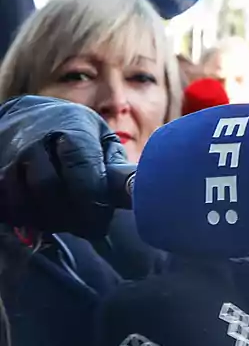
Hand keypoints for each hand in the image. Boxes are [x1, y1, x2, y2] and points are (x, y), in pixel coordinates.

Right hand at [0, 95, 127, 237]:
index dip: (92, 201)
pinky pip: (7, 206)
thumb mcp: (100, 137)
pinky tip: (40, 217)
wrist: (25, 117)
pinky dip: (24, 219)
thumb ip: (115, 163)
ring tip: (65, 223)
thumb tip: (139, 190)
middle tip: (87, 228)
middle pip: (49, 189)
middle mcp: (37, 144)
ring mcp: (11, 159)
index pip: (80, 169)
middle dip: (70, 217)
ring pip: (23, 201)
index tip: (102, 221)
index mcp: (71, 133)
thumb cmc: (73, 131)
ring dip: (46, 221)